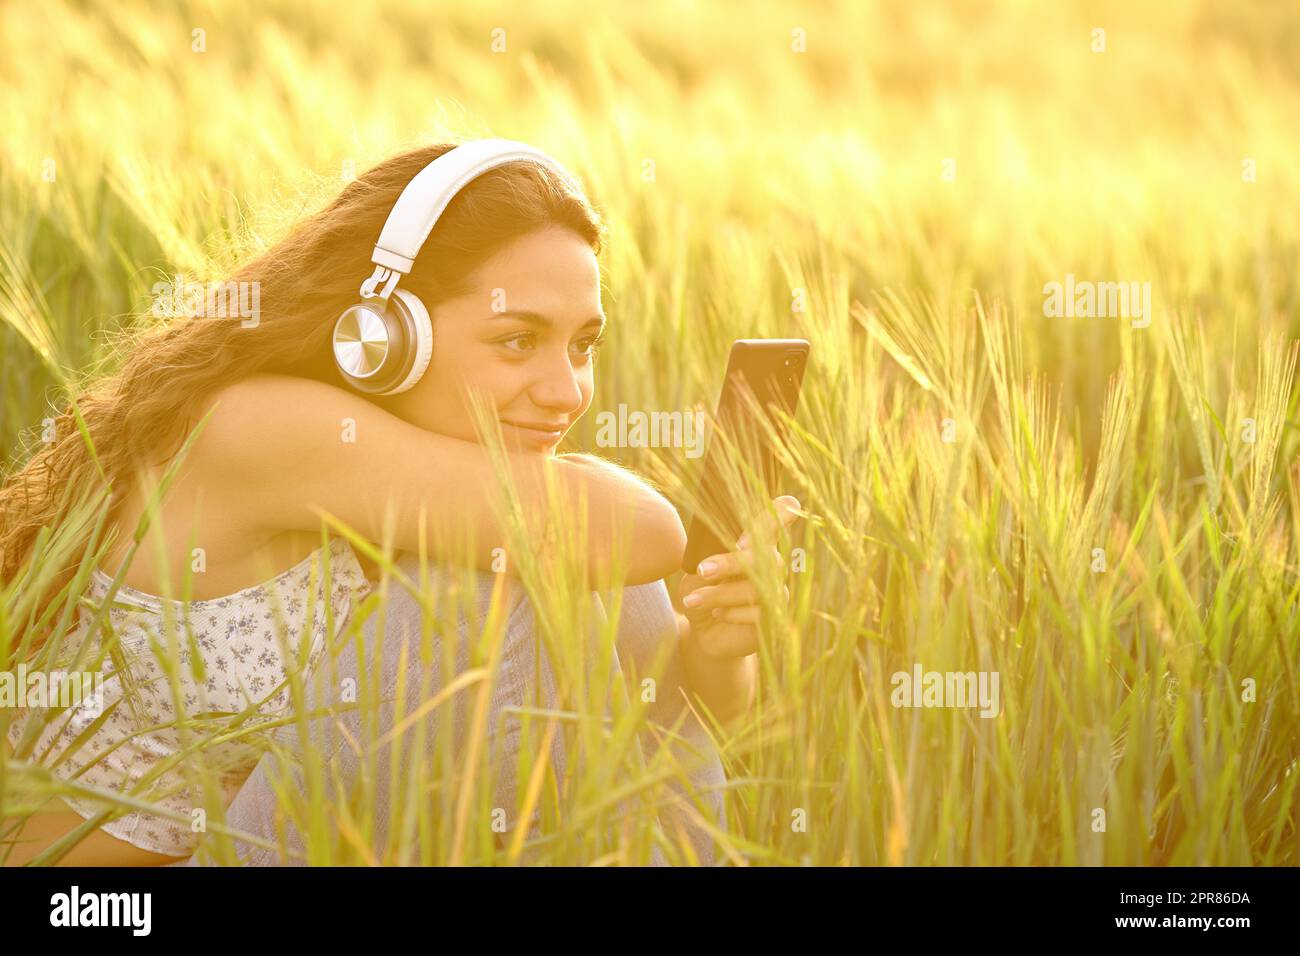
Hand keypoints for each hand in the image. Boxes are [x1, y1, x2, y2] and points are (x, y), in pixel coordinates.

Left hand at [676, 495, 801, 657]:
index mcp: (754, 544)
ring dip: (720, 593)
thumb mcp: (696, 571)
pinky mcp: (773, 618)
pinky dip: (733, 613)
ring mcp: (776, 592)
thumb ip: (706, 559)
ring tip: (692, 600)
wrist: (703, 631)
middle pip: (765, 556)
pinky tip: (716, 614)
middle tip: (702, 570)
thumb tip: (709, 560)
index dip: (780, 513)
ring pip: (758, 587)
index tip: (770, 512)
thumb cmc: (703, 590)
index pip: (774, 522)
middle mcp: (772, 566)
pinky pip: (759, 613)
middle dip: (730, 562)